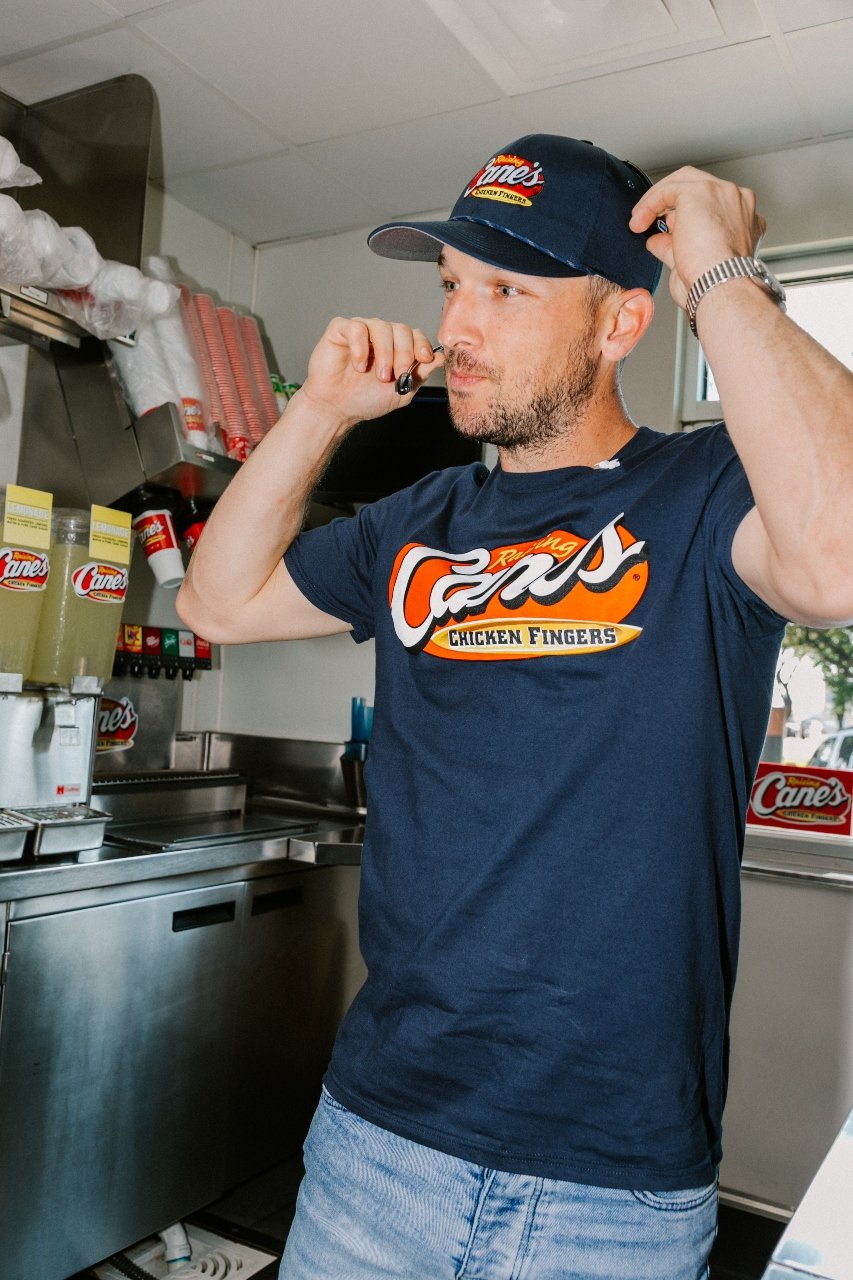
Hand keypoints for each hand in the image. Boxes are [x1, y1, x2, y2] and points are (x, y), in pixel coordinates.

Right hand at [300, 315, 443, 429]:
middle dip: (403, 353)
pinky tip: (359, 365)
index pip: (415, 335)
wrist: (336, 409)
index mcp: (396, 347)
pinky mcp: (341, 330)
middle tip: (397, 375)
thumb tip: (441, 358)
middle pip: (401, 329)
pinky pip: (356, 327)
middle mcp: (380, 335)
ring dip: (384, 353)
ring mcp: (361, 330)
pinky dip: (360, 346)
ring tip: (380, 376)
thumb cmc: (365, 400)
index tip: (424, 359)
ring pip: (381, 326)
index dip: (421, 344)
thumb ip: (420, 374)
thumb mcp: (401, 392)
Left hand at [629, 166, 766, 309]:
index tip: (668, 229)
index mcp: (744, 219)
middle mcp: (738, 202)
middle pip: (699, 186)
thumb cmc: (715, 285)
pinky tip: (639, 220)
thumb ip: (674, 247)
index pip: (711, 205)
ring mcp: (721, 193)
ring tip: (640, 221)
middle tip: (650, 219)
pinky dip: (650, 203)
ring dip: (658, 200)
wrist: (721, 286)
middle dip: (671, 201)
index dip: (686, 215)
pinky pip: (668, 190)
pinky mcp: (699, 192)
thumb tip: (656, 241)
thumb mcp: (692, 263)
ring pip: (683, 182)